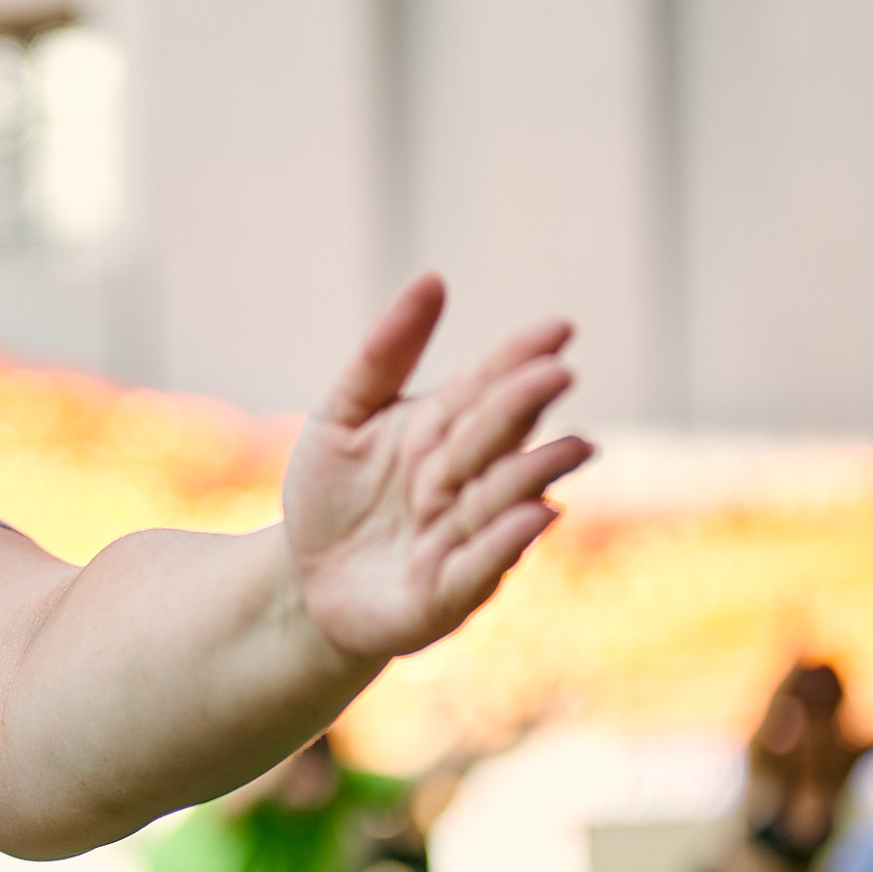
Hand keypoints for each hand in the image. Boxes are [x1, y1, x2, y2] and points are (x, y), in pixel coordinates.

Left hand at [284, 274, 591, 661]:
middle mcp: (470, 480)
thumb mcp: (343, 416)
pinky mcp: (452, 592)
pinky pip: (483, 565)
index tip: (557, 328)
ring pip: (505, 500)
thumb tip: (433, 279)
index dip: (521, 358)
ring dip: (533, 473)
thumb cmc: (331, 493)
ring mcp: (467, 535)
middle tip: (554, 374)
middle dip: (526, 408)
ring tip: (569, 445)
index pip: (490, 386)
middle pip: (501, 438)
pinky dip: (506, 541)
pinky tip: (533, 514)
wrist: (303, 579)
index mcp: (447, 430)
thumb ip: (384, 354)